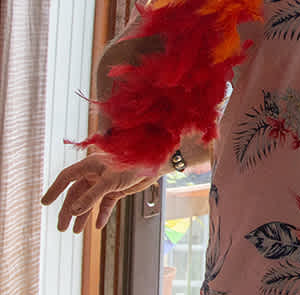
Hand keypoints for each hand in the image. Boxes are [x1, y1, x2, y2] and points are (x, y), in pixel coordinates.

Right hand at [40, 152, 158, 232]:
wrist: (158, 163)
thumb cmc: (134, 164)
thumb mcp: (110, 181)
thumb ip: (91, 196)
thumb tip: (73, 211)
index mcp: (90, 165)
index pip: (67, 177)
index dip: (55, 189)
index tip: (45, 203)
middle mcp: (96, 173)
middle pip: (76, 193)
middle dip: (69, 210)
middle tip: (61, 227)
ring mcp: (106, 182)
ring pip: (89, 200)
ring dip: (82, 215)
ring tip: (75, 231)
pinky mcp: (117, 189)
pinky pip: (105, 204)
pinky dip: (101, 214)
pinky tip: (98, 225)